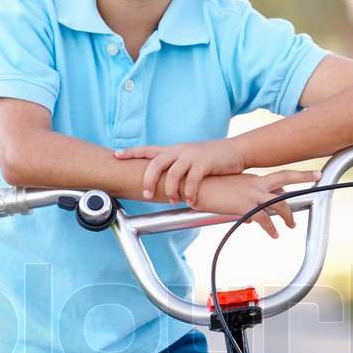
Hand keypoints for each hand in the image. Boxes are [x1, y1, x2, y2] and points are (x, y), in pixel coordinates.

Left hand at [113, 137, 247, 204]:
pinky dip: (189, 193)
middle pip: (156, 163)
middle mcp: (180, 151)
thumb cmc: (212, 159)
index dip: (132, 152)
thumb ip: (177, 168)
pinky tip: (191, 201)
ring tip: (173, 201)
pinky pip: (192, 180)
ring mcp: (192, 156)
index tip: (116, 155)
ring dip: (170, 190)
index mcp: (174, 150)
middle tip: (146, 195)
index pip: (148, 150)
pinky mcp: (205, 163)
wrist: (235, 151)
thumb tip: (165, 184)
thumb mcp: (191, 160)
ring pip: (173, 174)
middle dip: (149, 180)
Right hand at [193, 170, 318, 238]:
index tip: (292, 191)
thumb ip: (242, 204)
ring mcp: (250, 193)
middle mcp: (254, 182)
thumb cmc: (206, 190)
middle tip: (317, 177)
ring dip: (288, 215)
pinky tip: (274, 235)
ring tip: (291, 226)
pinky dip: (271, 228)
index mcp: (250, 178)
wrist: (192, 187)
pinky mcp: (244, 205)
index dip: (285, 188)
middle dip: (302, 176)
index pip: (274, 181)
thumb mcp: (227, 195)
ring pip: (278, 202)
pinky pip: (264, 218)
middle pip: (284, 176)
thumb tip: (250, 219)